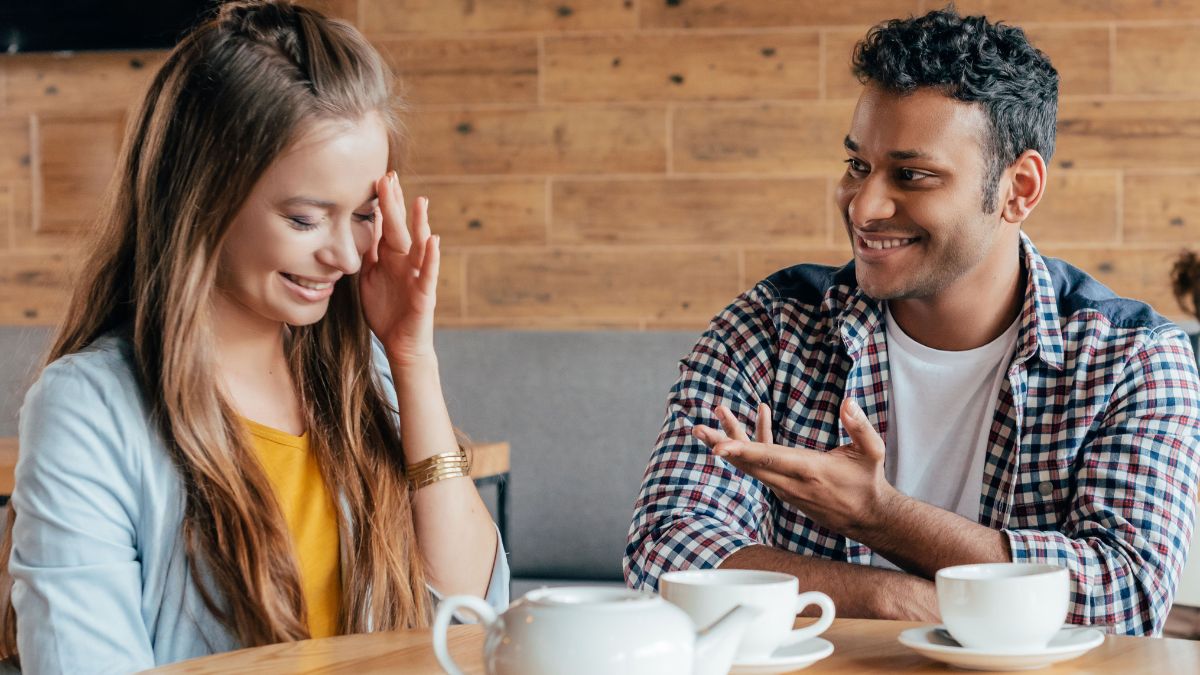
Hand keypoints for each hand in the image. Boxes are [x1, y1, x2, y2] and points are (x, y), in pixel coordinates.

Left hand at [359, 171, 439, 366]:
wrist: (399, 344)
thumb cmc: (386, 312)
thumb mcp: (369, 279)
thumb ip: (368, 255)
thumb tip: (359, 229)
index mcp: (390, 258)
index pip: (385, 225)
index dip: (383, 203)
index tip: (378, 178)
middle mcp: (406, 262)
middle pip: (399, 228)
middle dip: (394, 204)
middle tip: (390, 176)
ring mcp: (417, 275)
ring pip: (419, 245)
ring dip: (420, 223)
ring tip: (420, 201)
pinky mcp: (425, 293)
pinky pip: (429, 272)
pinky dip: (432, 256)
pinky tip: (434, 240)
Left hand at [691, 398, 899, 537]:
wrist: (866, 517)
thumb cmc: (868, 481)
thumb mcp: (872, 451)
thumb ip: (859, 426)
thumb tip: (848, 402)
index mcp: (809, 472)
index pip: (769, 460)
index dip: (742, 451)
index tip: (717, 447)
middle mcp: (791, 483)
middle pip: (748, 464)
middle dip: (721, 445)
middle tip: (697, 429)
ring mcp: (785, 489)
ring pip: (751, 465)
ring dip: (732, 441)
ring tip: (716, 416)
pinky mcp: (784, 489)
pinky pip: (762, 466)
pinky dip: (754, 444)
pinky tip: (761, 417)